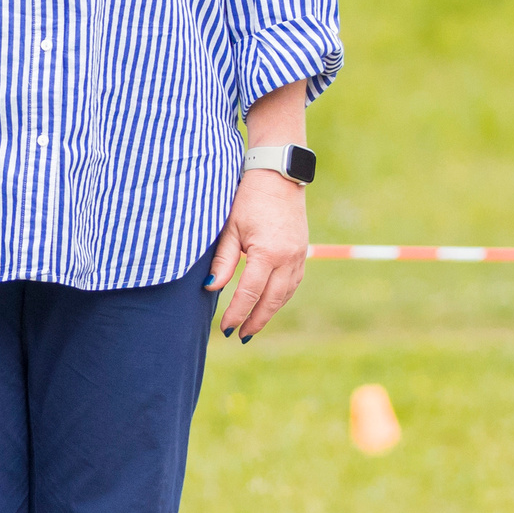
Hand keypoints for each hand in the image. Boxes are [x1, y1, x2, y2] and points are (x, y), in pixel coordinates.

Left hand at [207, 170, 307, 339]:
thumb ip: (222, 261)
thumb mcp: (229, 229)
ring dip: (269, 312)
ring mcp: (299, 256)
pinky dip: (281, 297)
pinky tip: (269, 304)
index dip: (237, 313)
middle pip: (271, 301)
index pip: (249, 293)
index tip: (225, 328)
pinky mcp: (303, 252)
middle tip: (240, 336)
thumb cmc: (248, 199)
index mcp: (267, 253)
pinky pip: (293, 283)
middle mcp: (287, 258)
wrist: (278, 176)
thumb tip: (210, 289)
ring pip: (285, 294)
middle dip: (255, 321)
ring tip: (253, 325)